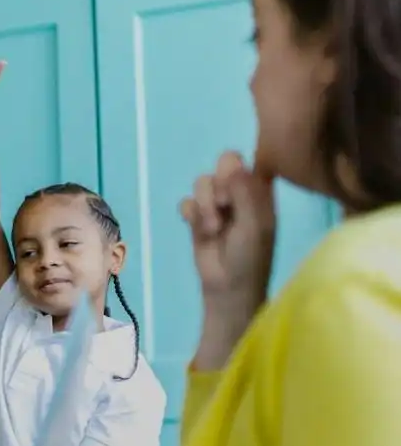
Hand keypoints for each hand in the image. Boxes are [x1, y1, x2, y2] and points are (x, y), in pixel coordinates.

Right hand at [180, 151, 275, 308]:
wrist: (228, 285)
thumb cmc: (250, 255)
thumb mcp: (254, 223)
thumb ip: (244, 190)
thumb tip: (231, 160)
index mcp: (260, 189)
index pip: (246, 161)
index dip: (236, 171)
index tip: (235, 190)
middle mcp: (238, 191)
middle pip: (220, 166)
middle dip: (218, 188)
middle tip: (224, 209)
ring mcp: (217, 203)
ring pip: (202, 182)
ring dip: (204, 204)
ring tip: (213, 228)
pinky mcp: (197, 216)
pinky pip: (186, 201)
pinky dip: (190, 213)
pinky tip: (199, 229)